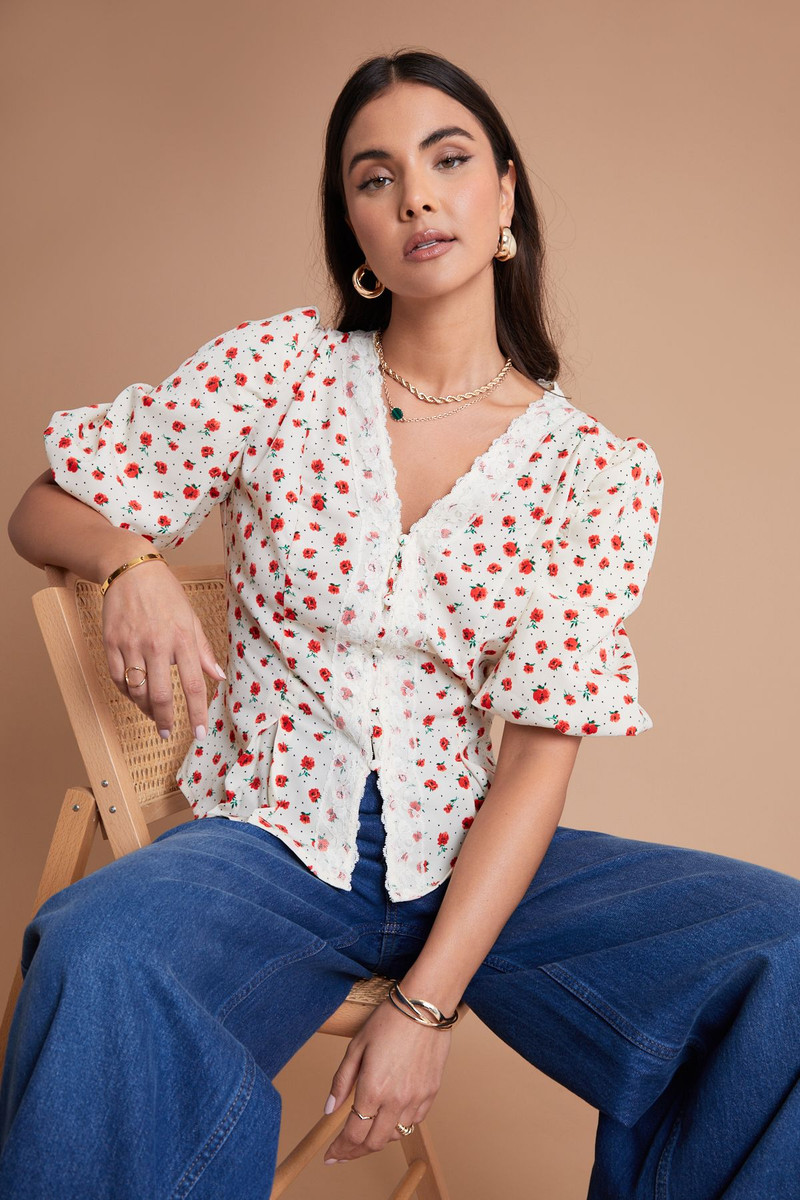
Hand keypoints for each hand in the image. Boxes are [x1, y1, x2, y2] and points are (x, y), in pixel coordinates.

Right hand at [101, 559, 225, 738]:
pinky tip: (135, 696)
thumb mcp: (191, 618)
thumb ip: (204, 651)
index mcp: (182, 639)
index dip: (197, 714)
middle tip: (168, 733)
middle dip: (165, 720)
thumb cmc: (166, 594)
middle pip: (160, 695)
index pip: (193, 685)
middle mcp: (156, 645)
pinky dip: (126, 692)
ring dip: (145, 709)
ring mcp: (131, 645)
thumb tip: (219, 677)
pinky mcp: (111, 643)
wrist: (131, 570)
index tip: (199, 734)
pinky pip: (117, 678)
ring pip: (136, 691)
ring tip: (153, 715)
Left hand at [322, 998, 451, 1164]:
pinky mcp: (431, 1092)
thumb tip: (328, 1110)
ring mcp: (417, 1098)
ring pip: (395, 1136)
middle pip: (374, 1143)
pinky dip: (399, 1126)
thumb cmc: (388, 1021)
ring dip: (377, 1139)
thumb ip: (341, 1081)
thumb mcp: (356, 1047)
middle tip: (343, 1153)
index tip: (331, 1155)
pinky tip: (389, 1118)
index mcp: (373, 1089)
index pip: (353, 1135)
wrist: (425, 1007)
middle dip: (355, 1153)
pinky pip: (414, 1121)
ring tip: (365, 1133)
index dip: (340, 1150)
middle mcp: (396, 1100)